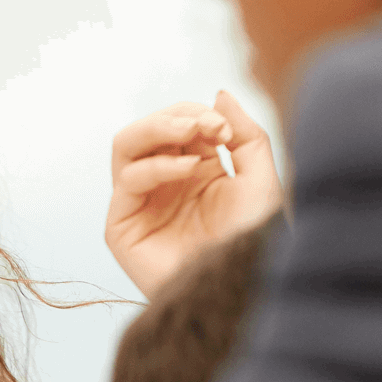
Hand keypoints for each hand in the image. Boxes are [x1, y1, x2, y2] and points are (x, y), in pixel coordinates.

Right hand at [106, 90, 282, 298]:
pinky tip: (189, 171)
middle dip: (176, 117)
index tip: (225, 129)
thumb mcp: (259, 177)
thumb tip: (217, 93)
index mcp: (192, 173)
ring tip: (192, 132)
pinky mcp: (122, 228)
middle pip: (146, 130)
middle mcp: (162, 186)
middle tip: (207, 124)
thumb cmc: (253, 242)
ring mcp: (140, 205)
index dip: (197, 116)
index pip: (177, 125)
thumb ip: (243, 132)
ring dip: (157, 129)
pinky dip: (156, 166)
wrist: (241, 288)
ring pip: (126, 146)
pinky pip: (127, 181)